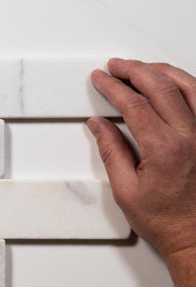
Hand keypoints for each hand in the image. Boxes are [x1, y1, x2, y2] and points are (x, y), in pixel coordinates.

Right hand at [88, 58, 195, 260]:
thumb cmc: (167, 220)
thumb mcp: (126, 190)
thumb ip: (112, 152)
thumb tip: (99, 125)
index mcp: (165, 150)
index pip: (135, 105)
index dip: (114, 87)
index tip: (101, 79)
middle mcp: (192, 137)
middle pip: (162, 87)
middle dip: (135, 70)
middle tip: (116, 66)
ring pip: (189, 86)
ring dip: (162, 71)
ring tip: (142, 67)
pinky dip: (188, 84)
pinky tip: (174, 81)